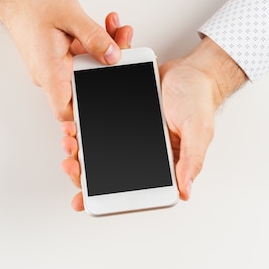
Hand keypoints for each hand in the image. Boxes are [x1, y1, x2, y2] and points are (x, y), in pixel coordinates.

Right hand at [0, 0, 131, 120]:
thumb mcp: (69, 15)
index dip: (83, 116)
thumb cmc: (29, 0)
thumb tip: (113, 56)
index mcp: (49, 70)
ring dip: (107, 52)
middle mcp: (50, 73)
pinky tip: (106, 28)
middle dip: (110, 68)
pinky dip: (97, 45)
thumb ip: (94, 37)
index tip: (106, 105)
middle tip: (124, 46)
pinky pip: (83, 58)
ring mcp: (55, 66)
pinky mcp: (60, 56)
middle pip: (86, 87)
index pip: (64, 110)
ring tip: (117, 30)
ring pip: (88, 70)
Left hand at [61, 37, 247, 210]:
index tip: (85, 197)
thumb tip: (185, 190)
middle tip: (71, 165)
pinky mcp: (121, 120)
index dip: (106, 198)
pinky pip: (99, 128)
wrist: (191, 70)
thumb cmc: (199, 100)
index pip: (132, 190)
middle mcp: (146, 155)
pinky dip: (84, 129)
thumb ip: (192, 160)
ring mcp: (133, 137)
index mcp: (165, 165)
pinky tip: (74, 126)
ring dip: (79, 151)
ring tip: (69, 141)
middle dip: (85, 174)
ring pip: (100, 153)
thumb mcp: (199, 131)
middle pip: (109, 174)